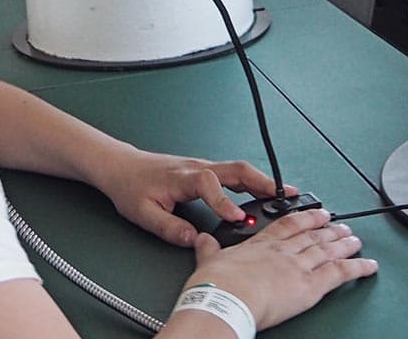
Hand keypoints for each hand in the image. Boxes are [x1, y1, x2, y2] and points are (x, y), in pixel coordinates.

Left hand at [90, 148, 293, 246]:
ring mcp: (203, 168)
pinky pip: (233, 175)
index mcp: (183, 178)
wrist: (122, 167)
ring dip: (261, 182)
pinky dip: (252, 182)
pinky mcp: (205, 172)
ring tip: (285, 196)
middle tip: (285, 196)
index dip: (225, 201)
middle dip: (262, 183)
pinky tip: (264, 194)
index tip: (238, 218)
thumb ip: (168, 228)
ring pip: (238, 171)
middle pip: (235, 170)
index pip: (209, 184)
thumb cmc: (131, 187)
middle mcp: (197, 168)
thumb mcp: (143, 213)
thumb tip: (194, 241)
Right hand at [185, 209, 376, 330]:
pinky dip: (357, 268)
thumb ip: (209, 249)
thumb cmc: (217, 285)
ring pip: (328, 250)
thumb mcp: (209, 260)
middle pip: (313, 236)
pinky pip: (340, 273)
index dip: (306, 217)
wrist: (225, 299)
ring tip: (356, 241)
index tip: (317, 213)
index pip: (289, 225)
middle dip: (330, 230)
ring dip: (345, 244)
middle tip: (343, 226)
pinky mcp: (310, 286)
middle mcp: (284, 252)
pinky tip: (368, 265)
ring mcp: (299, 266)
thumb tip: (202, 240)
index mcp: (262, 245)